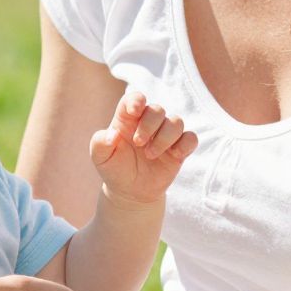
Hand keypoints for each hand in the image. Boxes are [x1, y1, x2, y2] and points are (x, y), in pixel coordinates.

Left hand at [90, 89, 197, 204]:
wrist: (129, 192)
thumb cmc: (114, 168)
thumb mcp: (99, 157)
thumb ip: (100, 142)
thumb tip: (113, 135)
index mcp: (128, 119)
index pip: (135, 99)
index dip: (137, 100)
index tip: (135, 111)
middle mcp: (148, 123)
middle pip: (157, 109)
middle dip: (149, 125)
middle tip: (139, 144)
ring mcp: (165, 136)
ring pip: (176, 121)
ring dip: (164, 137)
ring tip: (150, 154)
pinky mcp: (179, 150)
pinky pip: (191, 138)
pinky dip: (185, 144)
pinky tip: (174, 155)